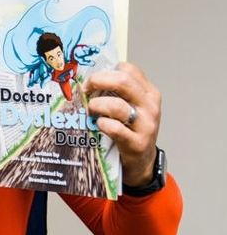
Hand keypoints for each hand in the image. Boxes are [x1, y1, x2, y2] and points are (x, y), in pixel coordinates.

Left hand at [83, 62, 159, 186]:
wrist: (141, 163)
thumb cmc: (130, 132)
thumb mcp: (130, 108)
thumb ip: (116, 93)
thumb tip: (89, 80)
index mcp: (148, 93)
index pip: (128, 70)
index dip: (106, 71)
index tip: (91, 80)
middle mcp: (150, 107)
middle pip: (123, 82)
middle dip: (98, 81)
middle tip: (85, 90)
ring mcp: (146, 125)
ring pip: (117, 106)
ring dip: (97, 106)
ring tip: (90, 111)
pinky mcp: (137, 144)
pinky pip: (115, 129)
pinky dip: (102, 124)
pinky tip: (98, 125)